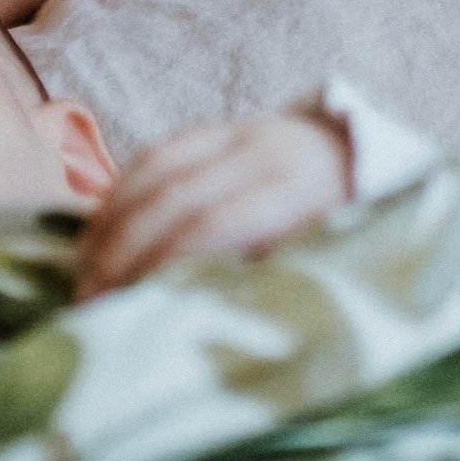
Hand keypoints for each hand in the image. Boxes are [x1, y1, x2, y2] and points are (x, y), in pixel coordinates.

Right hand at [75, 111, 353, 297]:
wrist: (376, 164)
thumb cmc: (364, 238)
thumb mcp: (339, 267)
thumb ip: (280, 288)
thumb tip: (210, 330)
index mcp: (297, 190)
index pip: (214, 222)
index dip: (165, 263)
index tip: (131, 306)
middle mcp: (260, 149)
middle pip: (171, 194)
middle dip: (122, 249)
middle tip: (89, 298)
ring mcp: (232, 132)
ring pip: (152, 167)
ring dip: (109, 220)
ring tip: (84, 270)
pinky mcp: (212, 130)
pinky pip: (153, 156)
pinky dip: (118, 194)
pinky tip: (99, 231)